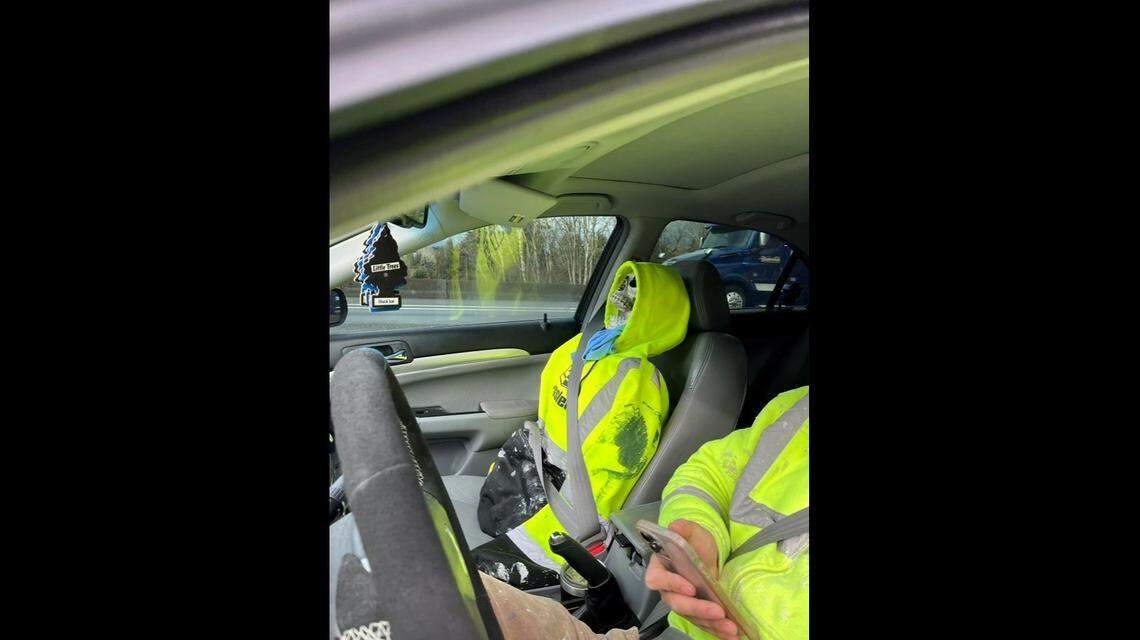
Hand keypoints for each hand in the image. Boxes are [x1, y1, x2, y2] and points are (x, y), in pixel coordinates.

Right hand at [643, 520, 738, 639]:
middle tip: (717, 611)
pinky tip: (732, 634)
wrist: (708, 553)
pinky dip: (718, 631)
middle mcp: (668, 589)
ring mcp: (683, 603)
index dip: (671, 585)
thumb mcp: (693, 531)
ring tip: (731, 627)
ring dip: (711, 624)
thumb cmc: (696, 542)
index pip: (657, 579)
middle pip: (677, 604)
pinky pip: (704, 624)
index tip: (691, 587)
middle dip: (698, 609)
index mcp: (661, 568)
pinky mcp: (697, 612)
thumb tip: (675, 526)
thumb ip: (684, 528)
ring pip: (692, 617)